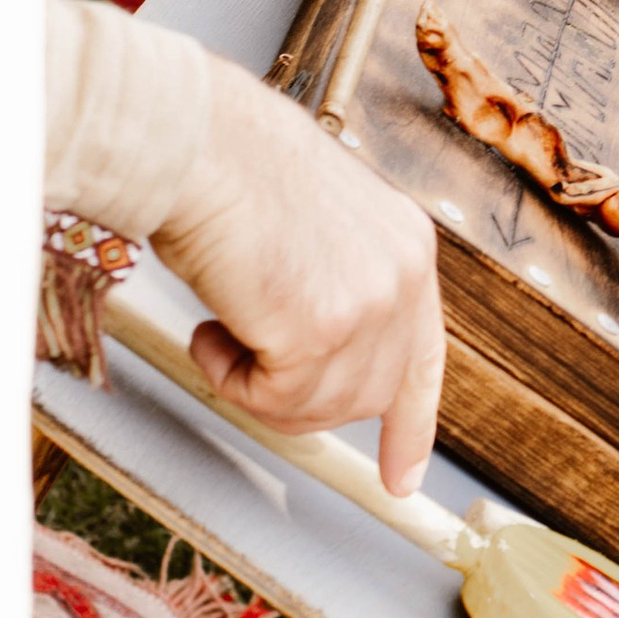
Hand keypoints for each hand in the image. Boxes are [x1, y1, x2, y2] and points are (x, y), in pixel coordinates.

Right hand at [151, 58, 444, 489]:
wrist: (196, 138)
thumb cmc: (229, 165)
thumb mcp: (314, 229)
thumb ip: (332, 287)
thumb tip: (306, 355)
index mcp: (406, 247)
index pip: (422, 357)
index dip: (411, 425)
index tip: (405, 479)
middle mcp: (404, 276)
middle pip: (363, 397)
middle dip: (298, 397)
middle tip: (244, 353)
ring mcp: (371, 305)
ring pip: (315, 408)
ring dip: (255, 381)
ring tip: (225, 318)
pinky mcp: (323, 330)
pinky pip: (270, 398)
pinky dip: (228, 373)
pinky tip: (215, 320)